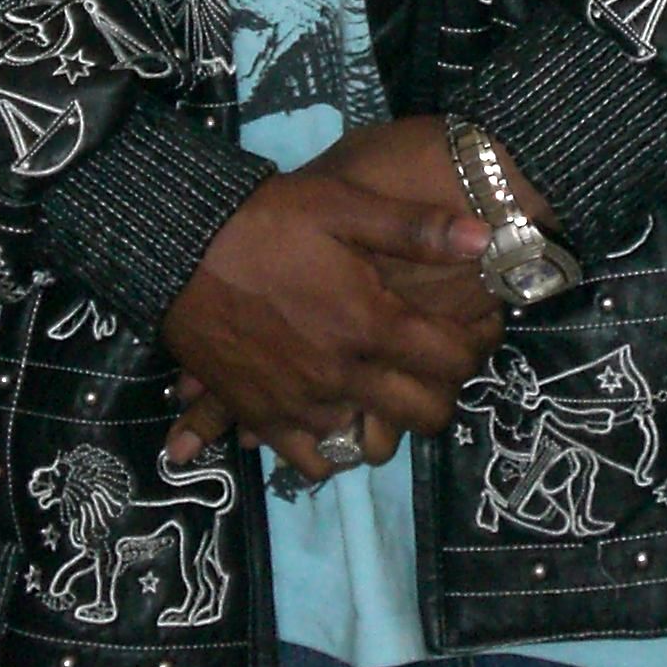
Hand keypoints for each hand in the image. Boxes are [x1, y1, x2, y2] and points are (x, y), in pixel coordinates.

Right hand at [160, 164, 496, 483]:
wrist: (179, 245)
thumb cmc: (266, 220)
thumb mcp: (343, 206)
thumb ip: (416, 228)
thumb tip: (487, 238)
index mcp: (369, 323)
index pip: (451, 362)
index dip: (475, 348)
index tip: (474, 332)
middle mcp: (341, 374)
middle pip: (420, 414)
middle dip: (440, 393)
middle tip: (434, 366)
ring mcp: (298, 402)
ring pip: (366, 442)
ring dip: (384, 420)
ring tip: (382, 387)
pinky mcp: (259, 414)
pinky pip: (307, 459)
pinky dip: (326, 446)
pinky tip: (330, 413)